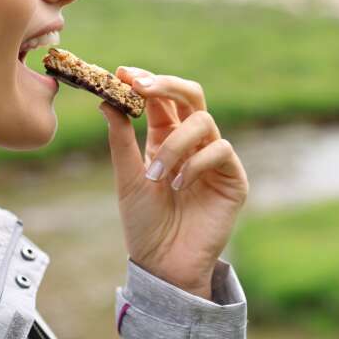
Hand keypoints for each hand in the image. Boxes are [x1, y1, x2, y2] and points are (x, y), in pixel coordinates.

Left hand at [97, 66, 248, 297]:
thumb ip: (121, 139)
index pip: (161, 97)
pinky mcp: (233, 178)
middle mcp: (193, 142)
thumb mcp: (126, 178)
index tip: (123, 73)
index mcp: (166, 138)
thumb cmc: (144, 224)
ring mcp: (214, 158)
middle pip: (191, 94)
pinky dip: (195, 162)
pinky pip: (220, 150)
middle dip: (167, 84)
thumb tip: (105, 99)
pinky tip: (179, 185)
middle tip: (142, 86)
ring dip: (175, 144)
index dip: (145, 81)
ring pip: (202, 121)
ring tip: (156, 175)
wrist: (163, 264)